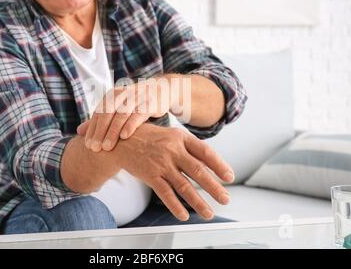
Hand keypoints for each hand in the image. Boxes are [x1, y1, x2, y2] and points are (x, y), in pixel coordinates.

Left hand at [77, 77, 172, 151]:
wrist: (161, 90)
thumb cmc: (136, 103)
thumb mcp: (117, 108)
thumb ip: (100, 120)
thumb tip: (78, 132)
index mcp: (112, 95)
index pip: (98, 113)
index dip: (92, 129)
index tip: (88, 146)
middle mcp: (122, 94)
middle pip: (107, 114)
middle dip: (100, 132)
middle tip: (94, 149)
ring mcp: (136, 97)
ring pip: (121, 115)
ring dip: (113, 132)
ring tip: (107, 147)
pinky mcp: (149, 102)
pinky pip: (138, 114)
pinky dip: (130, 125)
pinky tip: (124, 137)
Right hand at [114, 123, 234, 220]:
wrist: (121, 139)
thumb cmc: (150, 138)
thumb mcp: (171, 135)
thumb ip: (189, 148)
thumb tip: (210, 165)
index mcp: (181, 137)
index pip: (205, 152)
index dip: (219, 165)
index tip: (229, 177)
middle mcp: (172, 150)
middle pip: (198, 171)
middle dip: (214, 188)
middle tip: (225, 199)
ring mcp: (161, 163)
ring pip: (184, 186)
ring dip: (198, 202)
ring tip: (208, 213)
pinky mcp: (150, 175)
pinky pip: (165, 193)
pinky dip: (175, 206)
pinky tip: (183, 215)